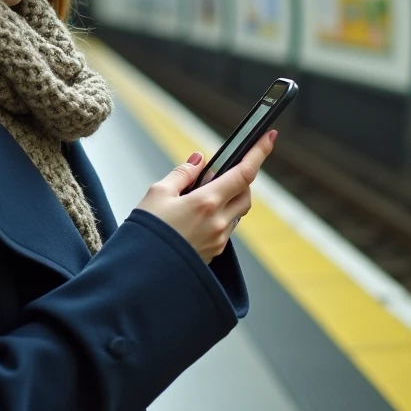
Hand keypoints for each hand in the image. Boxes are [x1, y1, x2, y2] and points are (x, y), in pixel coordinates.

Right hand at [135, 131, 276, 262]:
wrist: (141, 274)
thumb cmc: (146, 233)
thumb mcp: (157, 193)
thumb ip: (182, 174)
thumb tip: (198, 160)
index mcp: (206, 202)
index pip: (243, 173)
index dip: (259, 152)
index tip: (269, 137)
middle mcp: (218, 222)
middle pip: (246, 193)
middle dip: (240, 180)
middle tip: (219, 173)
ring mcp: (219, 240)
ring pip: (237, 212)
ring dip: (229, 199)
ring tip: (201, 197)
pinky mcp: (214, 253)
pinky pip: (226, 229)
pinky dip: (219, 217)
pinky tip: (196, 217)